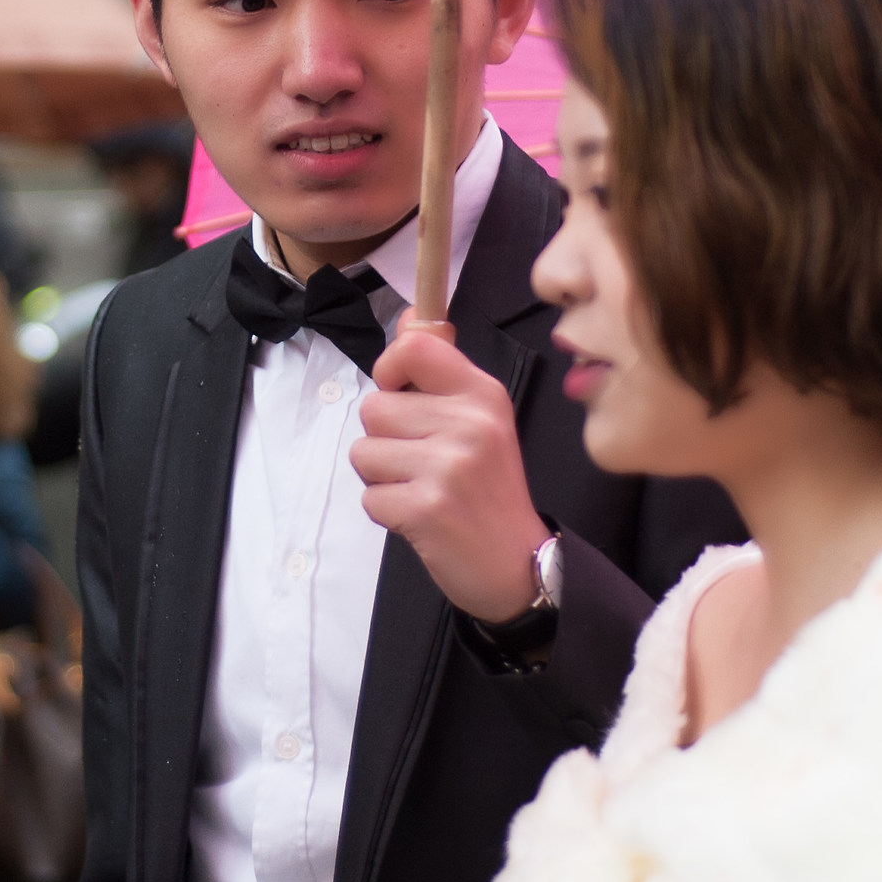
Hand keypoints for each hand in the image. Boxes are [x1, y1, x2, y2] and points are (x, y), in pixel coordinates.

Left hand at [353, 313, 548, 622]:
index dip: (389, 368)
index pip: (413, 348)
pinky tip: (419, 515)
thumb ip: (440, 370)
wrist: (518, 564)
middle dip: (384, 438)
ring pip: (364, 451)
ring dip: (381, 476)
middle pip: (375, 406)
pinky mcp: (426, 508)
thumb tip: (408, 318)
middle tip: (423, 462)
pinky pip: (369, 496)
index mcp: (482, 393)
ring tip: (420, 488)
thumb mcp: (481, 418)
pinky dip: (386, 510)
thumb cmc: (491, 489)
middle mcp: (468, 423)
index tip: (399, 392)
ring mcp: (448, 466)